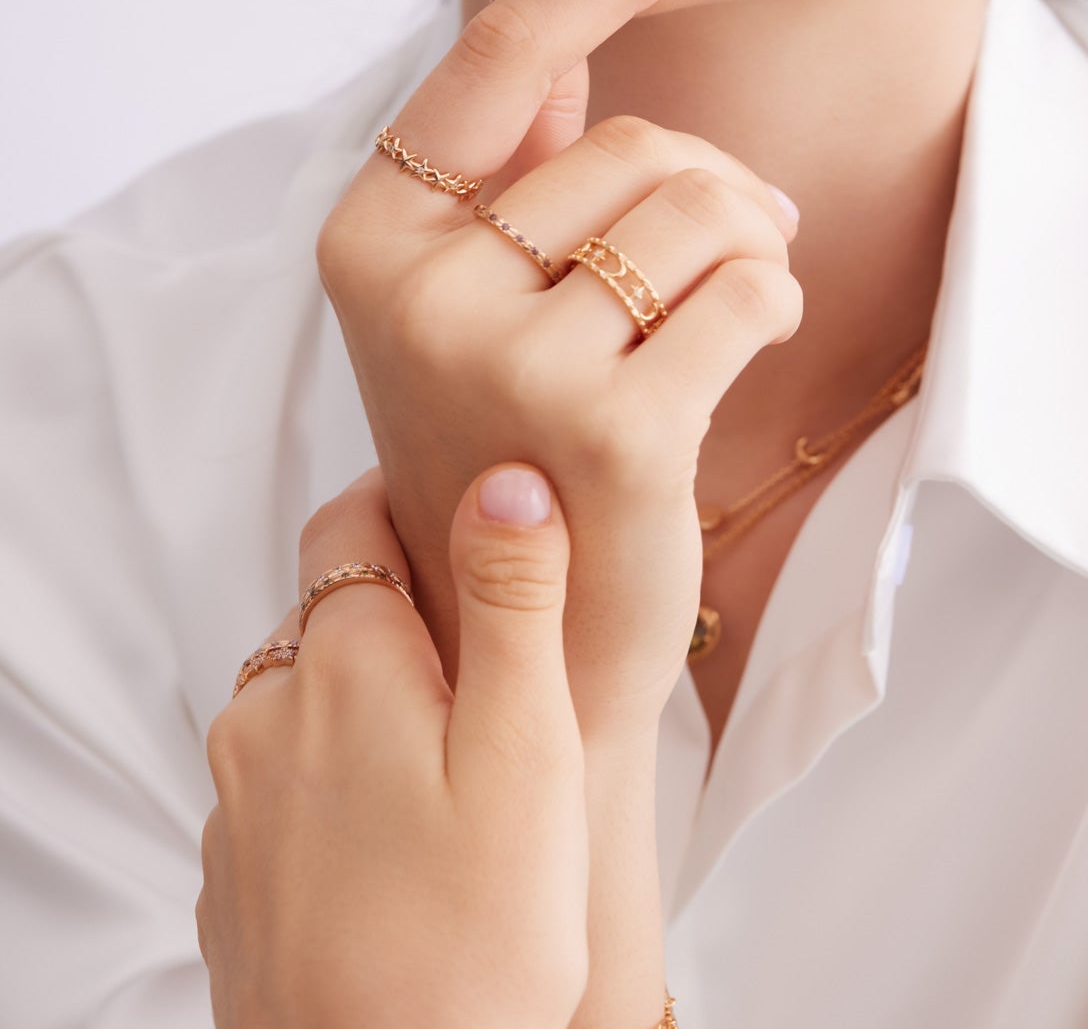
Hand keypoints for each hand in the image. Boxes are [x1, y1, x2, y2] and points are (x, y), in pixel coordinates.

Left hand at [197, 464, 590, 1028]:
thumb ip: (513, 600)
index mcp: (340, 666)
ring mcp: (235, 806)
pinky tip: (402, 845)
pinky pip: (280, 791)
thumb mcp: (526, 751)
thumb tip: (505, 474)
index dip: (408, 504)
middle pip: (328, 615)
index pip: (349, 522)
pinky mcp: (231, 880)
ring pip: (301, 704)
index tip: (471, 523)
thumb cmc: (476, 942)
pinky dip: (333, 787)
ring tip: (456, 765)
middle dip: (400, 616)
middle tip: (492, 666)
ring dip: (365, 705)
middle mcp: (263, 717)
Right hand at [315, 0, 802, 742]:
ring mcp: (508, 362)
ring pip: (698, 206)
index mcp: (371, 236)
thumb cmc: (506, 435)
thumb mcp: (473, 294)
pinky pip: (750, 287)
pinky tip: (746, 343)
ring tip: (736, 296)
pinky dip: (775, 300)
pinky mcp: (615, 430)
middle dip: (710, 183)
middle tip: (731, 243)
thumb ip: (507, 170)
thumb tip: (562, 39)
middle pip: (631, 143)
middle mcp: (419, 291)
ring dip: (752, 240)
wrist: (514, 628)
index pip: (494, 55)